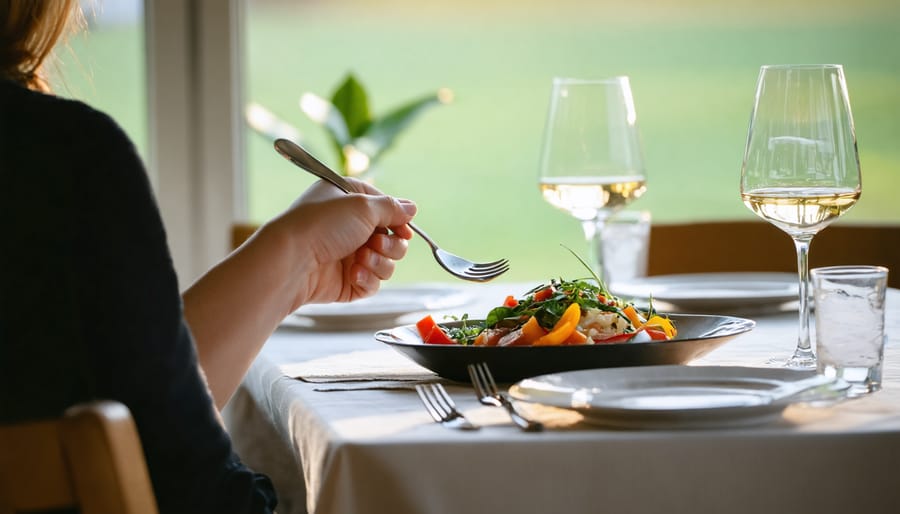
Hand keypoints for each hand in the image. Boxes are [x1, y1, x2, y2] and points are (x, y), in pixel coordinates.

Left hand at [273, 178, 416, 307]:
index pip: (386, 209)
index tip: (404, 230)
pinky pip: (373, 283)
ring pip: (386, 263)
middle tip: (375, 244)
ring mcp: (349, 256)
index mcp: (349, 202)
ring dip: (379, 262)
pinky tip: (353, 274)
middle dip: (390, 245)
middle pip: (392, 239)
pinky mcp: (347, 282)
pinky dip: (367, 279)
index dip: (399, 221)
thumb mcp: (363, 205)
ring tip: (360, 260)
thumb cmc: (321, 224)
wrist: (292, 261)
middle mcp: (350, 228)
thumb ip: (392, 208)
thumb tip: (412, 208)